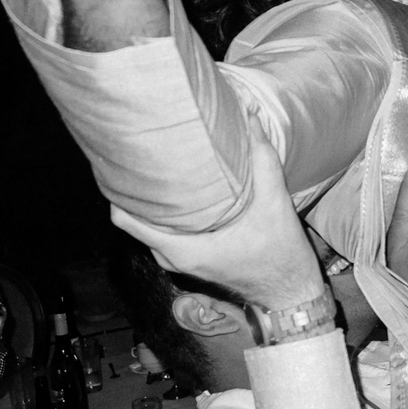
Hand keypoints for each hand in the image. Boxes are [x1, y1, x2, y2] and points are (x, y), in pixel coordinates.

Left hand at [109, 124, 326, 311]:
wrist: (291, 294)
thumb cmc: (281, 256)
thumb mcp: (274, 204)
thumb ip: (261, 159)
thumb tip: (247, 114)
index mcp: (183, 249)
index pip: (125, 218)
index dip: (116, 187)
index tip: (117, 159)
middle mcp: (172, 257)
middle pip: (133, 219)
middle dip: (134, 187)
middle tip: (140, 152)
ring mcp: (179, 261)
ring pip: (148, 226)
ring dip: (151, 200)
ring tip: (157, 166)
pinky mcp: (189, 259)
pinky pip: (163, 232)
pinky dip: (165, 212)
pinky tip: (179, 190)